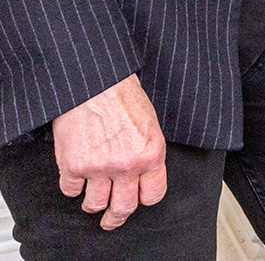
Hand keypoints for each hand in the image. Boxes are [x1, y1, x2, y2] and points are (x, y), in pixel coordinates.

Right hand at [51, 76, 164, 229]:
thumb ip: (147, 153)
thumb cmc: (123, 98)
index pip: (152, 195)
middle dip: (116, 218)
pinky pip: (71, 191)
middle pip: (123, 207)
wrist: (96, 85)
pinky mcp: (74, 166)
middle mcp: (127, 165)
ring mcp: (99, 168)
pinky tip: (76, 178)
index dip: (143, 200)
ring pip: (95, 205)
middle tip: (111, 220)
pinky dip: (72, 187)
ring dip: (92, 204)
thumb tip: (143, 176)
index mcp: (151, 154)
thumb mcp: (150, 125)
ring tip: (92, 200)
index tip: (137, 200)